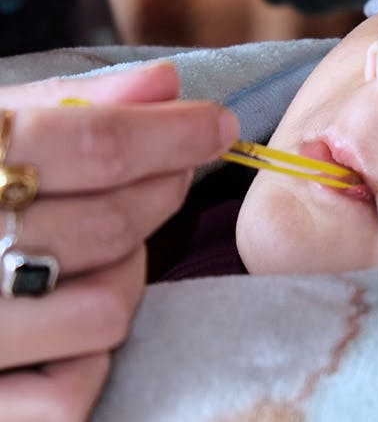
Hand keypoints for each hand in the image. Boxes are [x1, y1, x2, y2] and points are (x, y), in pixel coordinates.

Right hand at [0, 64, 236, 421]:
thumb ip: (68, 102)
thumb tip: (164, 82)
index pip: (92, 145)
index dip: (172, 134)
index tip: (217, 125)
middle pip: (109, 226)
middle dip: (158, 196)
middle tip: (164, 177)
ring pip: (104, 311)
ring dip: (122, 276)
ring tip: (94, 253)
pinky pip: (70, 396)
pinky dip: (88, 361)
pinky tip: (64, 321)